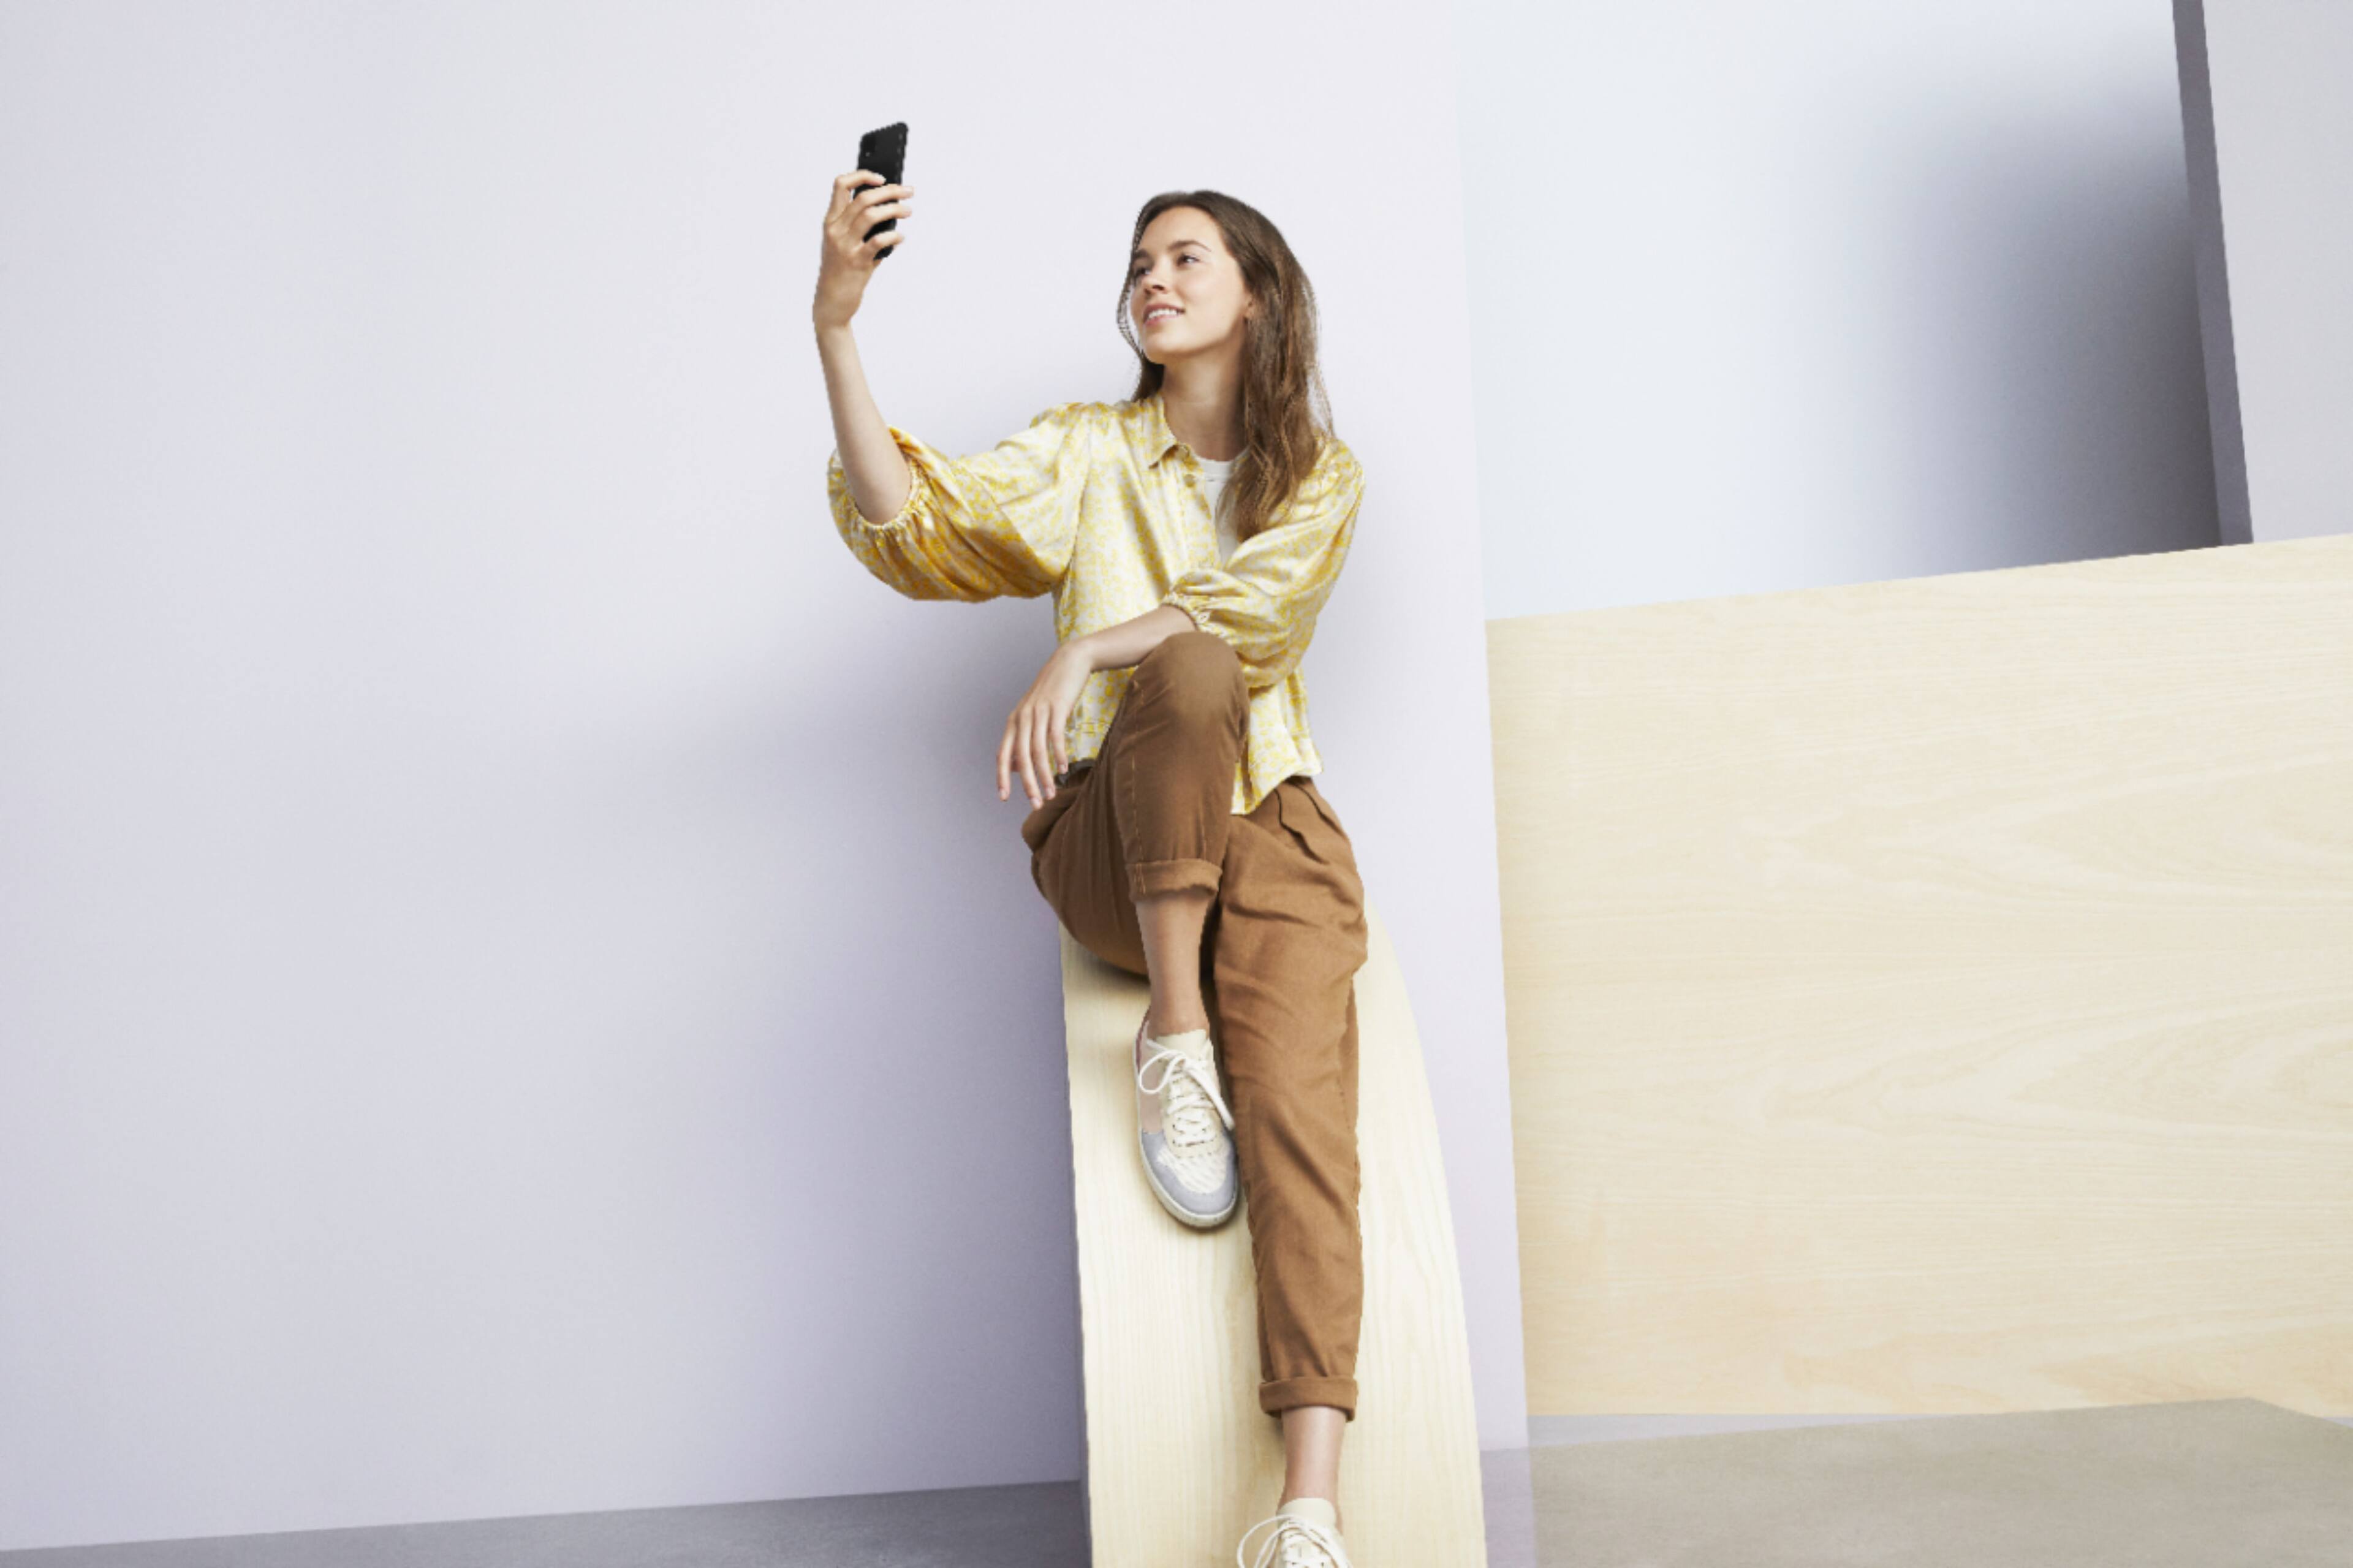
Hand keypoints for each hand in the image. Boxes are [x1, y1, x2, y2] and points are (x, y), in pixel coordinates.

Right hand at [814, 169, 912, 329]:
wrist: (830, 303)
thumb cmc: (840, 271)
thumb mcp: (843, 244)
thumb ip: (860, 227)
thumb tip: (890, 211)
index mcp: (831, 221)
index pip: (841, 185)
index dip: (862, 176)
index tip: (881, 178)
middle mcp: (835, 230)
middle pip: (864, 198)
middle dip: (890, 191)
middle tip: (908, 191)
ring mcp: (845, 246)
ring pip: (871, 215)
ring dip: (895, 209)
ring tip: (908, 211)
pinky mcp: (857, 262)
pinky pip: (879, 242)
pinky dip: (894, 236)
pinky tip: (901, 237)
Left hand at [998, 641, 1094, 807]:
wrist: (1069, 662)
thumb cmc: (1052, 692)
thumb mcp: (1033, 714)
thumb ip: (1022, 738)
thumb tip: (1015, 766)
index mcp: (1014, 722)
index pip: (1003, 755)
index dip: (1002, 777)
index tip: (1004, 798)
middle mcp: (1022, 718)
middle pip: (1021, 758)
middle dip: (1027, 784)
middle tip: (1036, 804)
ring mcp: (1039, 712)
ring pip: (1038, 751)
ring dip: (1044, 775)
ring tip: (1051, 794)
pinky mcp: (1057, 708)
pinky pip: (1055, 737)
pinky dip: (1059, 756)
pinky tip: (1063, 770)